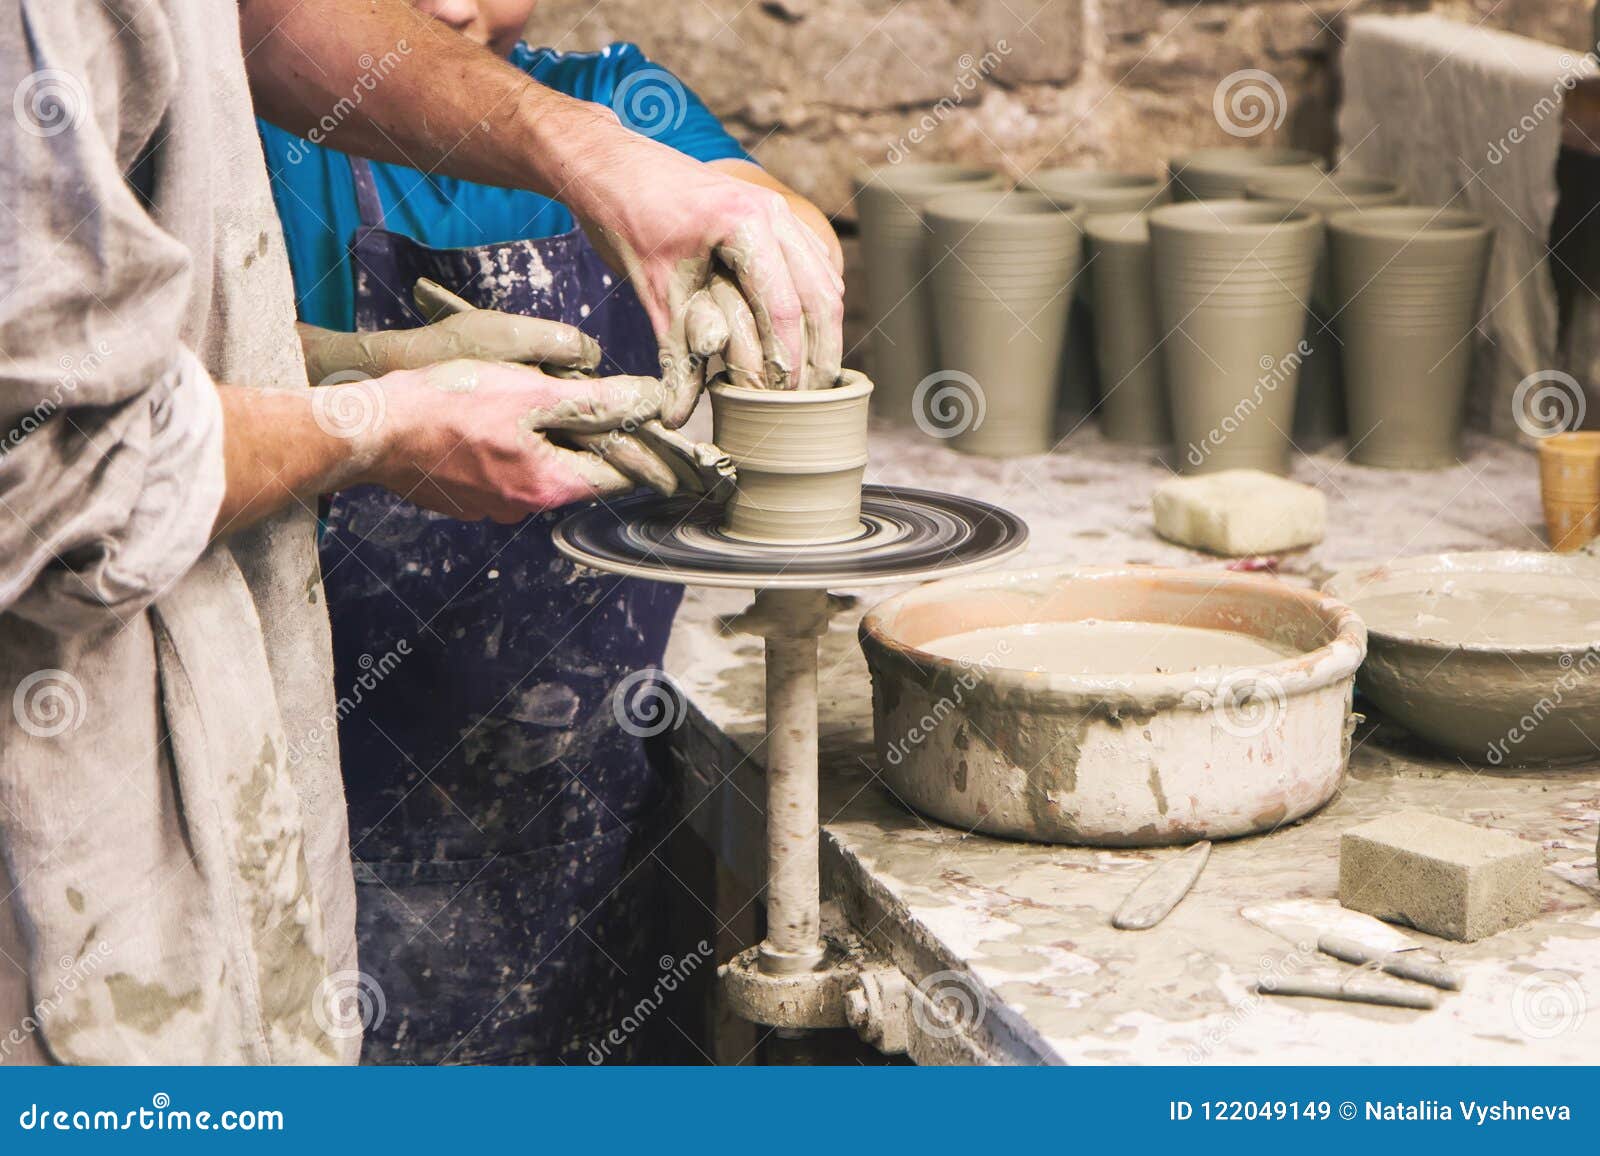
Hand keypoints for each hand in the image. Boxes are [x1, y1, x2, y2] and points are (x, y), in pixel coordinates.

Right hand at [299, 312, 681, 495]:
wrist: (370, 429)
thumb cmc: (447, 404)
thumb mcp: (531, 392)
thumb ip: (594, 401)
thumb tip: (648, 402)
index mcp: (550, 484)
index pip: (619, 474)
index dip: (641, 445)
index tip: (656, 424)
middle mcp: (525, 507)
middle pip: (580, 471)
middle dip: (590, 436)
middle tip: (593, 398)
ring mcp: (493, 506)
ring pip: (542, 469)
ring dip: (548, 439)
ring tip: (533, 400)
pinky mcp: (466, 498)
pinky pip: (506, 471)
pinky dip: (511, 447)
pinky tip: (493, 419)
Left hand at [565, 116, 844, 421]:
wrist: (612, 165)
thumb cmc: (627, 221)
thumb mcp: (652, 294)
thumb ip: (673, 356)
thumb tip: (677, 415)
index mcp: (743, 223)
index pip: (783, 305)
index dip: (788, 357)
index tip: (786, 395)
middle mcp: (772, 211)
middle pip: (821, 294)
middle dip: (821, 350)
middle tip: (813, 395)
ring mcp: (778, 209)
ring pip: (825, 278)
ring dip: (825, 329)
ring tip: (815, 374)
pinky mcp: (775, 214)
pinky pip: (813, 264)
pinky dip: (816, 303)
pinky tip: (808, 337)